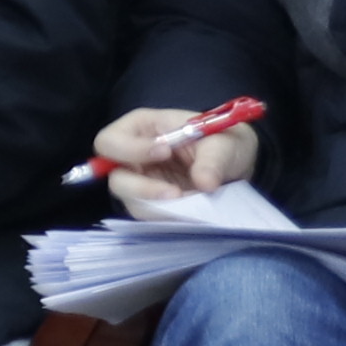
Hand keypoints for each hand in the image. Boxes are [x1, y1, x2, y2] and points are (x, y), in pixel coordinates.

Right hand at [88, 105, 263, 207]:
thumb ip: (214, 159)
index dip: (129, 149)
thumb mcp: (224, 143)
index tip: (165, 152)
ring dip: (158, 206)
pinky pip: (149, 215)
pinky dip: (168, 216)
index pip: (110, 141)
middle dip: (141, 188)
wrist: (235, 166)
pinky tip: (190, 210)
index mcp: (140, 129)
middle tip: (176, 192)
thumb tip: (205, 183)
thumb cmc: (223, 143)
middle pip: (113, 176)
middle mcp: (132, 157)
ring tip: (190, 201)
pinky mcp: (152, 204)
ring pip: (131, 200)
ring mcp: (141, 183)